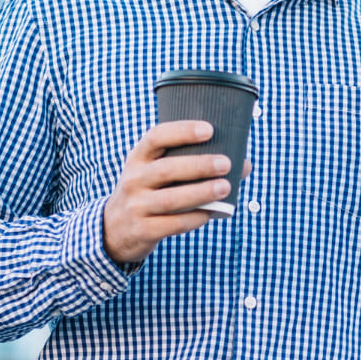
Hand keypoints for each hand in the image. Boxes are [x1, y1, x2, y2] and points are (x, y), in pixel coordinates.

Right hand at [102, 120, 233, 264]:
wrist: (115, 229)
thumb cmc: (151, 192)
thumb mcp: (157, 173)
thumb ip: (194, 165)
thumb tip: (244, 164)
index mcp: (139, 158)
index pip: (156, 137)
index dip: (182, 131)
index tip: (209, 129)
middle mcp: (134, 180)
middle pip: (166, 169)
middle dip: (198, 165)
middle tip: (226, 163)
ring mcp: (136, 206)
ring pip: (171, 199)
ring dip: (201, 193)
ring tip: (226, 187)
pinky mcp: (142, 230)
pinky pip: (172, 224)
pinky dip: (194, 218)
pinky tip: (211, 213)